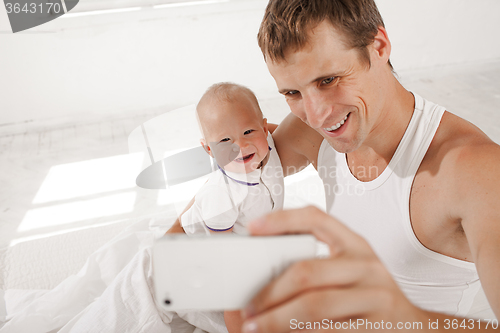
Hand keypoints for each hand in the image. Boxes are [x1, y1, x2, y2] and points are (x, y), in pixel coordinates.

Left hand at [241, 206, 425, 331]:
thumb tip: (264, 273)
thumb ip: (316, 264)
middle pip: (307, 271)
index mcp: (355, 244)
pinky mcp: (375, 326)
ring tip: (255, 325)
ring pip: (314, 305)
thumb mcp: (351, 269)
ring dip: (277, 318)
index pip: (316, 218)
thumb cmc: (370, 296)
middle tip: (248, 307)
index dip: (282, 220)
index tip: (254, 227)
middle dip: (270, 291)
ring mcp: (374, 296)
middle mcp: (366, 265)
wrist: (414, 327)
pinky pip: (328, 330)